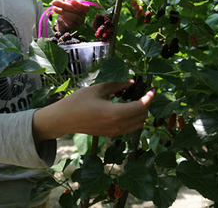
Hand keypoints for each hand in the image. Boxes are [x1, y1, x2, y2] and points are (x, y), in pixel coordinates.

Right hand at [32, 81, 156, 142]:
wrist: (63, 119)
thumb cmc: (78, 102)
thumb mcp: (98, 89)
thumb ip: (117, 85)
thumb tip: (132, 83)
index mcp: (115, 114)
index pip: (141, 107)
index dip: (149, 97)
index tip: (153, 88)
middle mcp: (117, 126)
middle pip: (142, 116)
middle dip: (146, 104)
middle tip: (144, 91)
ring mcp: (114, 133)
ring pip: (138, 124)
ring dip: (141, 112)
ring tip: (135, 99)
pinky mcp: (111, 134)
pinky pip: (129, 128)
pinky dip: (133, 118)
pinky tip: (126, 107)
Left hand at [52, 0, 89, 32]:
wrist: (65, 14)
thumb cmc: (68, 4)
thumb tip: (65, 0)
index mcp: (85, 7)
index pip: (85, 7)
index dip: (79, 5)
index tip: (72, 1)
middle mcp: (84, 15)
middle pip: (76, 12)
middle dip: (65, 6)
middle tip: (55, 2)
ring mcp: (79, 21)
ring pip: (72, 18)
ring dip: (62, 12)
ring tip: (54, 8)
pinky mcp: (74, 25)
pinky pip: (69, 22)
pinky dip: (64, 18)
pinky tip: (60, 14)